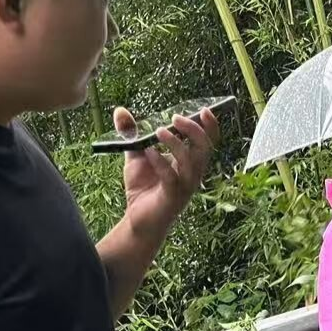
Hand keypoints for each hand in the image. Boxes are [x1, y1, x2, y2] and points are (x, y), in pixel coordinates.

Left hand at [119, 106, 216, 239]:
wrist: (137, 221)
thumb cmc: (143, 188)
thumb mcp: (136, 157)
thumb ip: (131, 134)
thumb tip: (120, 110)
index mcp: (190, 163)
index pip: (208, 143)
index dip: (211, 127)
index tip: (204, 109)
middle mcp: (192, 174)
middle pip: (205, 149)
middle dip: (194, 131)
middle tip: (176, 117)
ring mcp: (185, 187)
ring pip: (191, 163)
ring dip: (177, 144)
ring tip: (159, 131)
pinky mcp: (172, 198)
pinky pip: (172, 178)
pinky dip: (160, 162)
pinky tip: (148, 152)